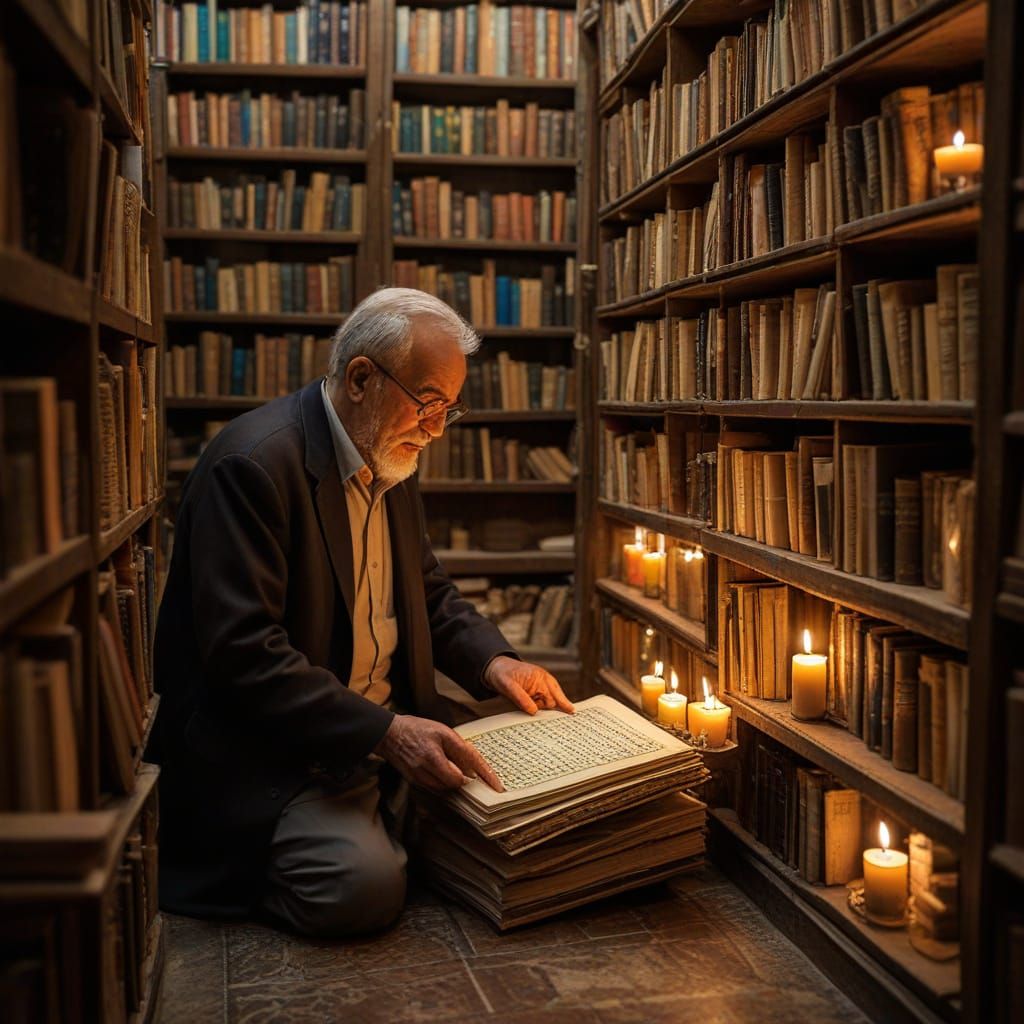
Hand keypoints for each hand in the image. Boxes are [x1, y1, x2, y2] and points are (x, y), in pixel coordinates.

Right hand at [374, 714, 503, 793]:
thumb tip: (473, 770)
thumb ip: (460, 750)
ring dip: (452, 779)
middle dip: (462, 776)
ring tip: (445, 761)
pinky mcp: (415, 782)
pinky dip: (442, 780)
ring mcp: (419, 779)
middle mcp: (425, 772)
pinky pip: (436, 787)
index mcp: (433, 757)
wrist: (390, 734)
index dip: (482, 780)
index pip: (463, 775)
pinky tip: (439, 767)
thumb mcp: (443, 731)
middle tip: (461, 764)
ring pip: (446, 788)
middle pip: (455, 785)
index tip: (497, 788)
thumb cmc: (417, 729)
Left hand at [484, 656, 574, 714]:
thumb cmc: (502, 674)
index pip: (551, 697)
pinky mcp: (537, 691)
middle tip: (558, 716)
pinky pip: (544, 701)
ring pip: (550, 702)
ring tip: (540, 709)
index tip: (571, 712)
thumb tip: (533, 711)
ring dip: (544, 709)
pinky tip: (539, 710)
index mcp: (539, 678)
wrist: (496, 668)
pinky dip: (543, 707)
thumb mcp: (508, 686)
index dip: (556, 707)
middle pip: (553, 701)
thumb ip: (521, 698)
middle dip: (549, 710)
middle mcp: (544, 681)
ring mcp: (541, 686)